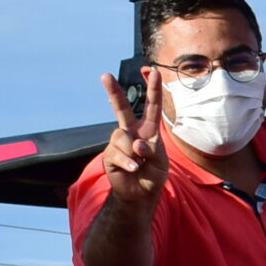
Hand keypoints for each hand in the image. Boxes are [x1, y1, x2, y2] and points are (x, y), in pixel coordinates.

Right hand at [99, 68, 168, 208]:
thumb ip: (152, 150)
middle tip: (105, 75)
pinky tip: (133, 169)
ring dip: (134, 153)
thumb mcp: (161, 162)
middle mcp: (131, 132)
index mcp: (148, 130)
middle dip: (113, 92)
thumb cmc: (153, 174)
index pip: (152, 107)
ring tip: (139, 164)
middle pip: (121, 109)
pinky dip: (129, 163)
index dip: (153, 90)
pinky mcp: (110, 155)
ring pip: (123, 138)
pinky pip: (118, 154)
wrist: (141, 194)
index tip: (155, 72)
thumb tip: (137, 144)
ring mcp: (119, 143)